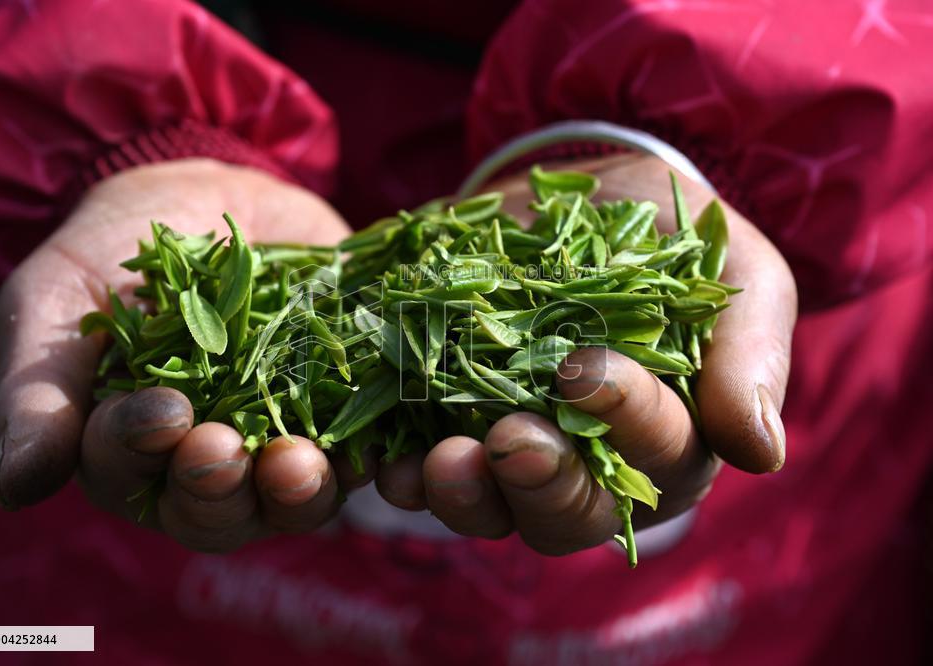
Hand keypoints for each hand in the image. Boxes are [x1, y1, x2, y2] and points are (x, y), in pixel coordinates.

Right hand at [0, 158, 368, 549]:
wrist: (200, 198)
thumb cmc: (109, 255)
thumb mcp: (54, 306)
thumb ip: (36, 393)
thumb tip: (17, 488)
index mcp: (131, 456)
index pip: (129, 481)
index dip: (139, 456)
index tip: (160, 413)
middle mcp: (207, 464)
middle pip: (216, 513)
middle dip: (218, 490)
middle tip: (222, 451)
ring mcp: (279, 439)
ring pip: (291, 499)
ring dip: (295, 491)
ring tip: (296, 461)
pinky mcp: (342, 407)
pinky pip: (359, 448)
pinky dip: (363, 451)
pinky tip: (368, 440)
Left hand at [373, 154, 796, 554]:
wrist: (579, 188)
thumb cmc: (672, 234)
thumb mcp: (735, 274)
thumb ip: (750, 355)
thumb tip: (761, 452)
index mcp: (670, 440)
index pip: (660, 456)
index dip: (627, 422)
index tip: (588, 370)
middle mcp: (590, 464)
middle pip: (572, 511)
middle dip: (541, 482)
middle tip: (512, 440)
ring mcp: (513, 450)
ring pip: (494, 509)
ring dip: (467, 496)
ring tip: (441, 463)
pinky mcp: (449, 423)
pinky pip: (426, 469)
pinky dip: (405, 473)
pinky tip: (387, 460)